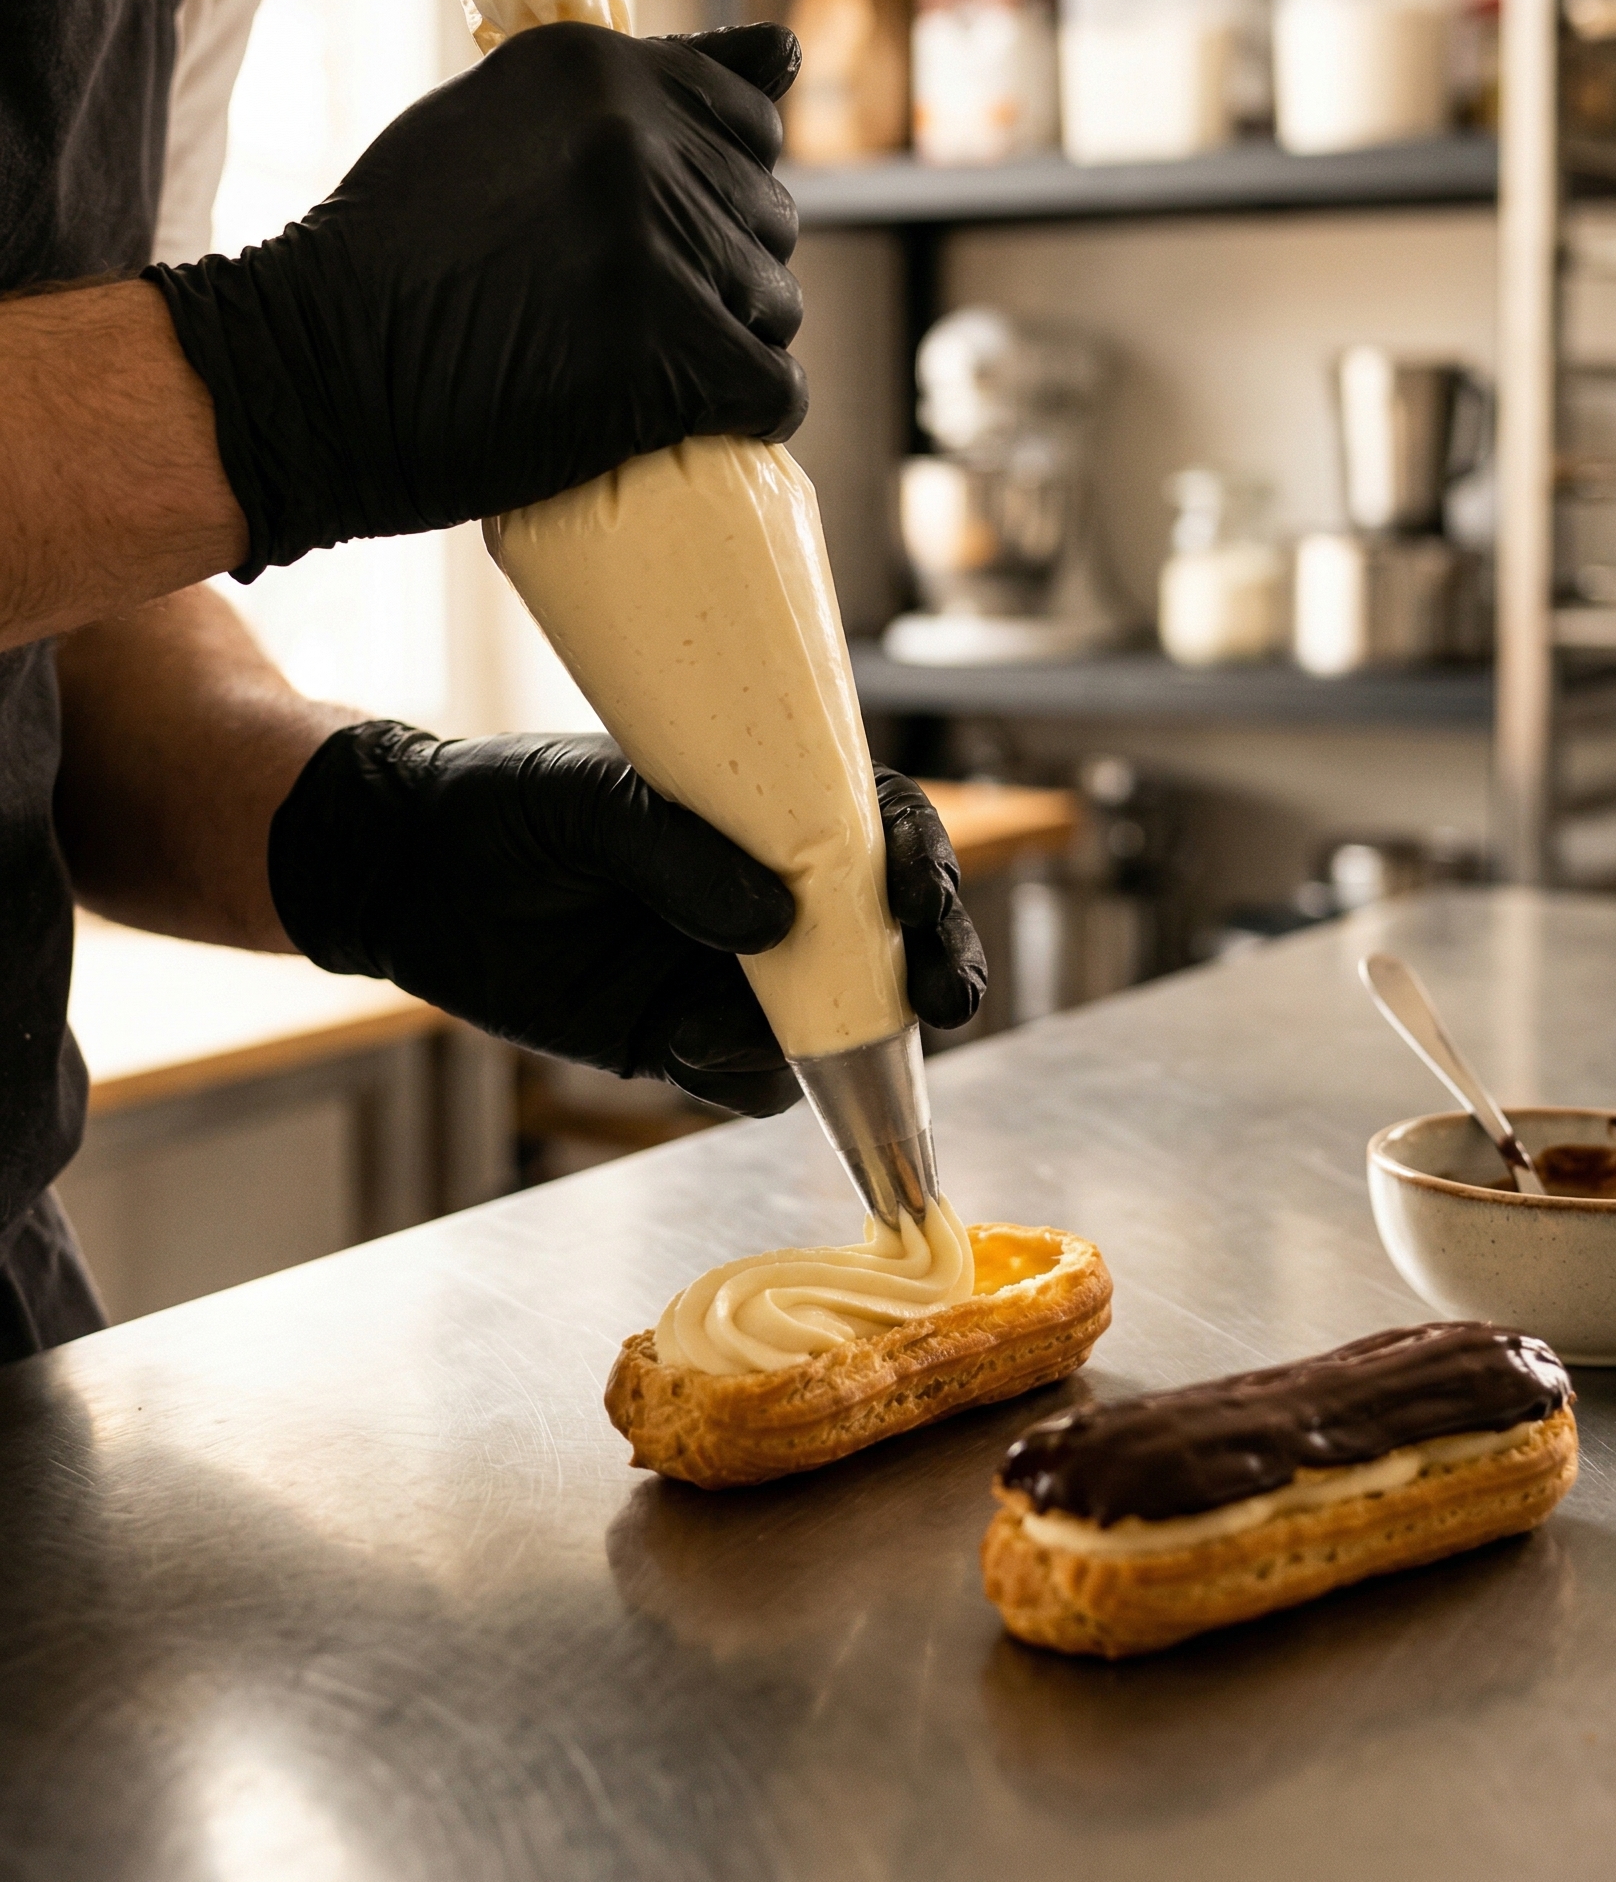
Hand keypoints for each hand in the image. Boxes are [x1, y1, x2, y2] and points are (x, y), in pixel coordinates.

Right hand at [147, 23, 806, 579]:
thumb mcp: (497, 124)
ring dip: (731, 343)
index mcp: (596, 68)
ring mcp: (658, 246)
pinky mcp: (671, 350)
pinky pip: (774, 388)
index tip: (666, 232)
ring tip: (651, 367)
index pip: (749, 121)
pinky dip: (746, 416)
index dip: (720, 187)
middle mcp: (638, 140)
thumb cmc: (394, 252)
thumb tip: (785, 52)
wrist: (315, 369)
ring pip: (776, 303)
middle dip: (723, 272)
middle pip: (767, 218)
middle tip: (639, 318)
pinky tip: (693, 420)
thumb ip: (630, 93)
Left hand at [268, 725, 987, 1116]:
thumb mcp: (586, 801)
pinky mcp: (686, 1038)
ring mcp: (736, 972)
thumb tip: (773, 918)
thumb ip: (675, 851)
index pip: (880, 830)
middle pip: (892, 938)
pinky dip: (738, 1073)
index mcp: (769, 812)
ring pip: (835, 1023)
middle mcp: (774, 894)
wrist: (408, 878)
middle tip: (941, 999)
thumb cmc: (506, 806)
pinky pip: (751, 1080)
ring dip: (824, 1036)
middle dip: (932, 966)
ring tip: (734, 1026)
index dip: (920, 861)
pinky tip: (678, 1043)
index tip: (918, 898)